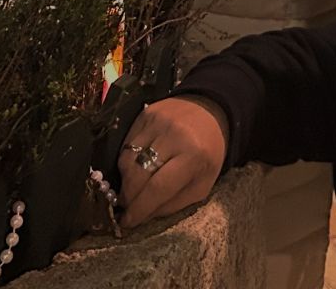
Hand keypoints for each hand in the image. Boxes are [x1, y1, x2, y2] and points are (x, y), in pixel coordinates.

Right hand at [118, 96, 228, 230]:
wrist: (211, 112)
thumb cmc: (208, 154)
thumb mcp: (201, 184)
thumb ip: (173, 204)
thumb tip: (143, 217)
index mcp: (193, 157)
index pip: (158, 188)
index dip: (140, 208)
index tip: (127, 223)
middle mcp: (174, 136)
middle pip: (138, 174)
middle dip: (128, 197)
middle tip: (125, 209)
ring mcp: (158, 122)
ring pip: (128, 159)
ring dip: (125, 180)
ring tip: (129, 190)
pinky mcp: (146, 113)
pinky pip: (126, 144)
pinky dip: (126, 161)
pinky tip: (132, 170)